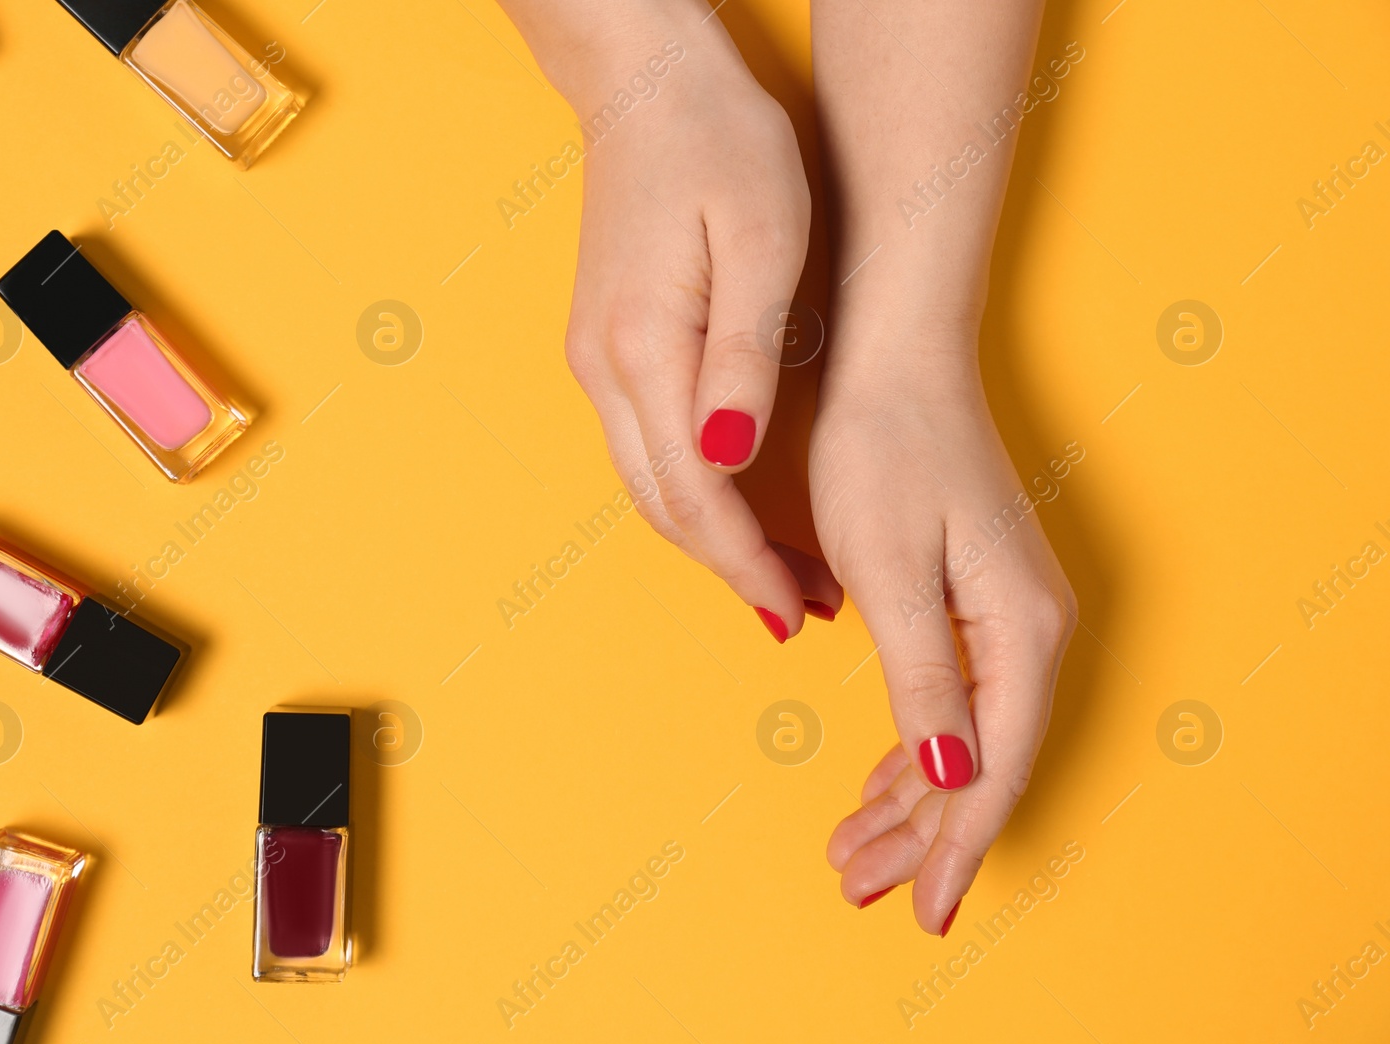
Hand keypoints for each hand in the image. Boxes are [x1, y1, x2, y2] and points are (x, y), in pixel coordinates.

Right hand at [518, 1, 840, 636]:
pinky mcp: (603, 347)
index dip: (747, 560)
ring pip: (648, 485)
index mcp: (645, 346)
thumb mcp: (763, 238)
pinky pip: (644, 449)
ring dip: (710, 540)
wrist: (644, 84)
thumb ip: (744, 355)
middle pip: (664, 506)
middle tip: (799, 609)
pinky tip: (735, 503)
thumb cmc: (719, 145)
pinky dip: (691, 495)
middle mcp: (603, 367)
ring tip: (779, 573)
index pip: (696, 493)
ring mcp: (594, 360)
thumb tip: (731, 459)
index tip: (795, 606)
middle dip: (731, 568)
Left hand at [813, 343, 1074, 933]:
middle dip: (920, 839)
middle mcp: (1027, 630)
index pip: (994, 769)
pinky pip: (950, 701)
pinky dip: (910, 749)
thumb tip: (949, 780)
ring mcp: (1003, 615)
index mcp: (1019, 630)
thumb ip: (923, 681)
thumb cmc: (886, 450)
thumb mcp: (892, 575)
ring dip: (908, 802)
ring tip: (850, 853)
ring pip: (962, 740)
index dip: (958, 848)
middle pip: (981, 766)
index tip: (924, 914)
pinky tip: (879, 783)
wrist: (892, 355)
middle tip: (856, 888)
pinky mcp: (972, 600)